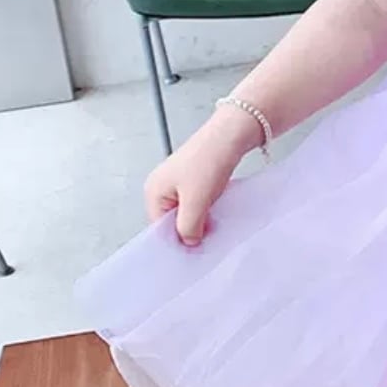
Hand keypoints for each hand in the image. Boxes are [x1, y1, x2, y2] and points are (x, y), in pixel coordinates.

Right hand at [143, 109, 257, 245]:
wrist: (233, 134)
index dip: (177, 240)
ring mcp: (180, 181)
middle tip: (208, 240)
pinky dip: (210, 208)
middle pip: (174, 221)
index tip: (194, 252)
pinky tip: (220, 211)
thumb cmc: (209, 161)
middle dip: (191, 230)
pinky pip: (200, 202)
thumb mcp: (195, 201)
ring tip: (216, 225)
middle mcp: (163, 186)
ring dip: (203, 219)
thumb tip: (189, 243)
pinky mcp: (198, 178)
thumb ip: (188, 227)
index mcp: (154, 191)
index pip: (159, 228)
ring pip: (189, 211)